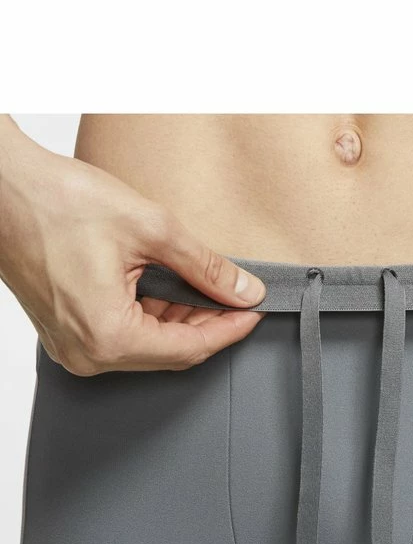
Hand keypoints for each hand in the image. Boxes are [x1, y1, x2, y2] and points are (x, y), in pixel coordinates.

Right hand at [0, 117, 265, 374]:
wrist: (2, 188)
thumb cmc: (57, 201)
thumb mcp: (150, 229)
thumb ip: (206, 267)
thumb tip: (243, 290)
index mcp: (107, 337)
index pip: (190, 349)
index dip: (230, 330)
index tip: (255, 311)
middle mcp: (87, 354)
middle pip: (170, 354)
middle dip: (207, 325)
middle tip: (236, 296)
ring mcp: (72, 348)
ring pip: (148, 347)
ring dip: (180, 320)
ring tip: (203, 286)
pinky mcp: (65, 333)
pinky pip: (122, 338)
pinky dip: (151, 318)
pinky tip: (168, 290)